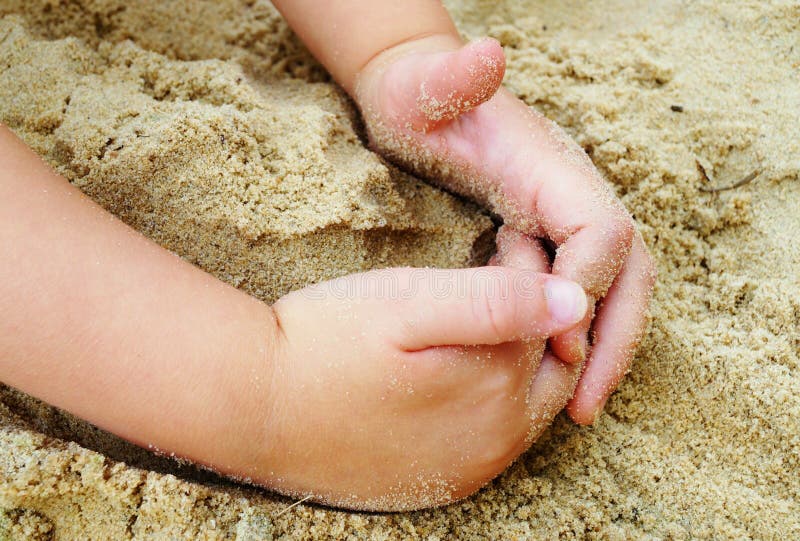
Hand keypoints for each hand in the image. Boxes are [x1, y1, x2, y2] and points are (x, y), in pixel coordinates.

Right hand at [251, 264, 586, 510]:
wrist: (254, 406)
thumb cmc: (328, 343)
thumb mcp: (411, 304)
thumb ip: (498, 303)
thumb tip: (577, 300)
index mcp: (499, 389)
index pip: (549, 320)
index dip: (535, 271)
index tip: (505, 236)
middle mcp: (496, 440)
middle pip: (550, 367)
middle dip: (538, 316)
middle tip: (503, 270)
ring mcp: (470, 467)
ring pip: (526, 404)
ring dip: (521, 357)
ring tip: (487, 315)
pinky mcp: (440, 479)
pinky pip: (492, 437)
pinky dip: (496, 398)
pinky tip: (468, 371)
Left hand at [354, 35, 655, 423]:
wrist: (420, 100)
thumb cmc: (418, 100)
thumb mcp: (424, 90)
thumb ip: (452, 79)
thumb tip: (484, 56)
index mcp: (551, 167)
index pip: (603, 229)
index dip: (590, 286)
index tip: (559, 339)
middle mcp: (570, 194)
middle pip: (628, 270)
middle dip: (616, 337)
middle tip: (584, 405)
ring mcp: (563, 217)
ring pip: (614, 289)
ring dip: (606, 349)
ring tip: (578, 410)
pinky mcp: (547, 237)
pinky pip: (581, 293)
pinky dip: (580, 337)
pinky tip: (553, 378)